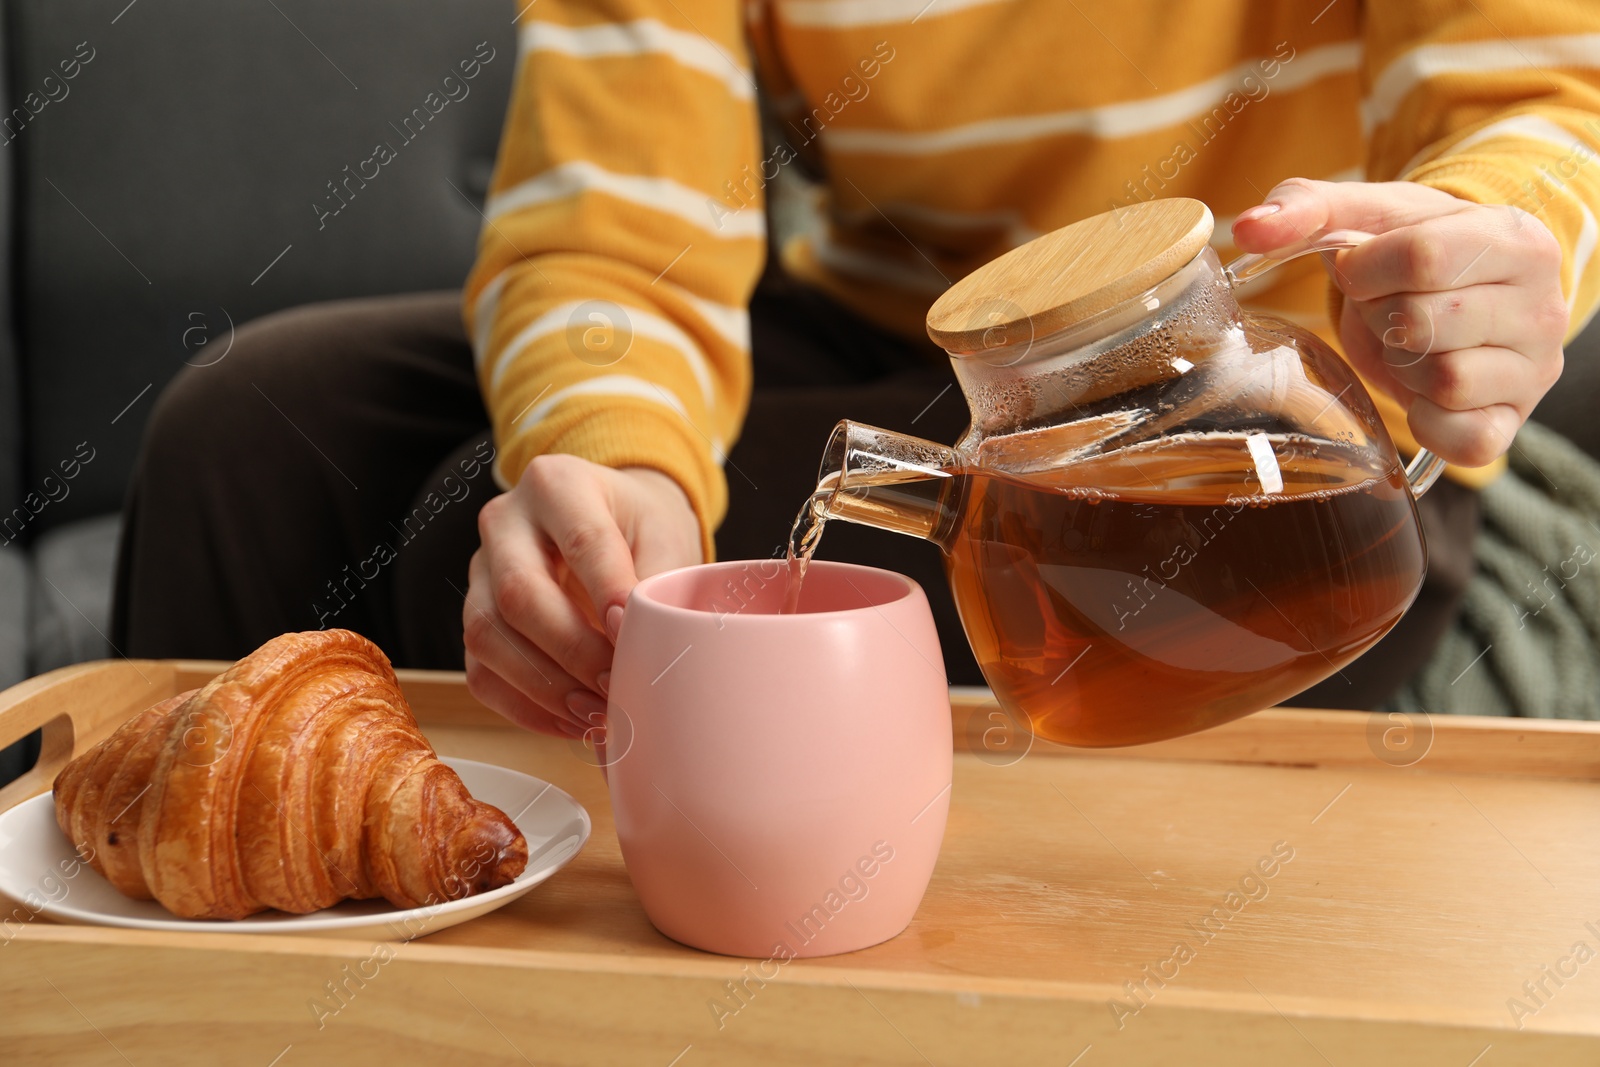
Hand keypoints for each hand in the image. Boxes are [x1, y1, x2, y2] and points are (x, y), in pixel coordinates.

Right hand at [463, 455, 702, 737]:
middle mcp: (505, 522)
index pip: (581, 540)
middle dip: (572, 652)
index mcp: (558, 485)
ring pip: (488, 636)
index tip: (633, 636)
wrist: (611, 524)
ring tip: (598, 716)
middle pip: (519, 593)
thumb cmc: (639, 528)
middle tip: (618, 688)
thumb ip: (660, 581)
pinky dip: (525, 708)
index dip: (607, 592)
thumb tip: (651, 647)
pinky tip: (570, 722)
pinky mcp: (476, 618)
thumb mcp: (664, 534)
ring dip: (545, 688)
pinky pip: (481, 672)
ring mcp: (480, 571)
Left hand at [1232, 178, 1568, 466]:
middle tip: (1387, 310)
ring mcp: (1532, 371)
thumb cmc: (1408, 250)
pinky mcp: (1510, 424)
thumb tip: (1249, 228)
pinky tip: (1419, 391)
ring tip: (1408, 346)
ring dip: (1403, 368)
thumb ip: (1304, 208)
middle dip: (1381, 318)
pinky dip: (1425, 421)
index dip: (1366, 270)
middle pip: (1424, 323)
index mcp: (1516, 239)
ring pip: (1445, 382)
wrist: (1454, 292)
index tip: (1360, 270)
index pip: (1422, 258)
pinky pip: (1461, 439)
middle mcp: (1543, 306)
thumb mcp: (1364, 214)